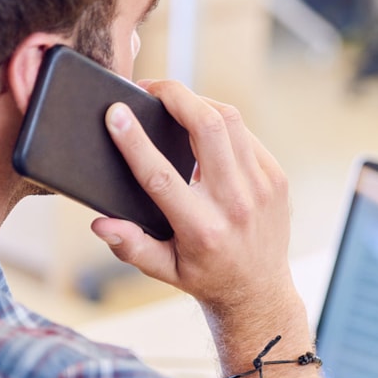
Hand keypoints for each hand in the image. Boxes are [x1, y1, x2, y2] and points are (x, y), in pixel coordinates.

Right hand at [91, 81, 295, 331]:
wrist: (259, 290)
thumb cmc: (205, 277)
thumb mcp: (163, 269)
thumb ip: (130, 246)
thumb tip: (100, 223)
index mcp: (201, 229)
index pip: (162, 176)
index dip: (134, 141)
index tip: (115, 113)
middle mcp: (235, 204)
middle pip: (207, 128)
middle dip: (175, 96)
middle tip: (149, 88)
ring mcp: (261, 188)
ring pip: (229, 121)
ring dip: (198, 102)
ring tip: (172, 101)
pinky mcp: (276, 178)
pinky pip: (246, 135)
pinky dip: (221, 123)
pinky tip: (202, 124)